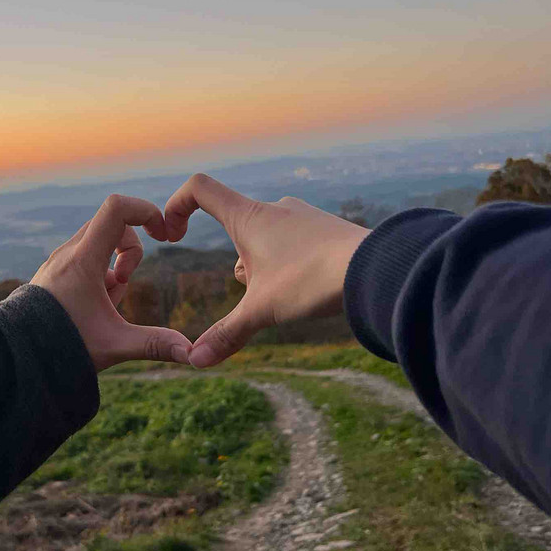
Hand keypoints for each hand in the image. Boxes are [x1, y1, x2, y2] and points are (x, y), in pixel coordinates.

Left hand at [32, 194, 192, 371]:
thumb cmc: (62, 347)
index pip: (117, 207)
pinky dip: (98, 275)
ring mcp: (59, 260)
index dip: (146, 211)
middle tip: (123, 284)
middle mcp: (68, 252)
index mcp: (83, 259)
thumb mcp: (115, 345)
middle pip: (113, 225)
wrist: (16, 356)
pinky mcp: (55, 272)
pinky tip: (92, 305)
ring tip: (106, 302)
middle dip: (130, 252)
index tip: (162, 234)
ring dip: (114, 267)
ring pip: (99, 243)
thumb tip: (192, 353)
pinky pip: (85, 258)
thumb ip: (155, 344)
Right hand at [164, 173, 370, 367]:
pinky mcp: (325, 229)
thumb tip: (194, 361)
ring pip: (265, 240)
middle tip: (258, 291)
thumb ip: (226, 334)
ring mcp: (302, 217)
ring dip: (264, 267)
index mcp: (248, 217)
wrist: (376, 268)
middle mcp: (274, 209)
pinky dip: (291, 266)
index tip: (173, 234)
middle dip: (238, 264)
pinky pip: (294, 243)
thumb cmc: (312, 281)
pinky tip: (311, 287)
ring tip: (289, 293)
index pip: (199, 189)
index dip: (176, 206)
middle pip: (235, 227)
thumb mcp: (262, 311)